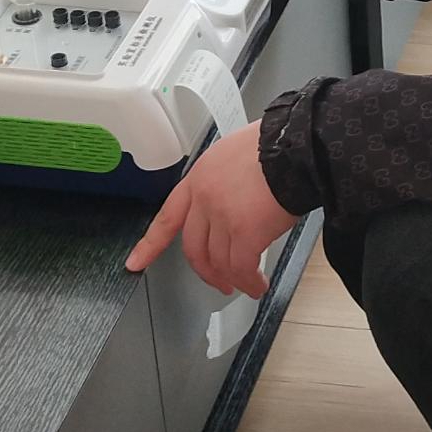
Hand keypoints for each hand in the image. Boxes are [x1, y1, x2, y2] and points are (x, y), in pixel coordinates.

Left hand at [125, 122, 292, 293]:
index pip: (168, 217)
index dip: (151, 245)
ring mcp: (222, 216)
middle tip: (219, 282)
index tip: (136, 262)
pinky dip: (249, 281)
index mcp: (198, 178)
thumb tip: (235, 207)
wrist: (295, 145)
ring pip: (218, 261)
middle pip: (194, 248)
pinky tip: (258, 285)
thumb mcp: (234, 156)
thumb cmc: (276, 146)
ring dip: (233, 279)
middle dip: (206, 271)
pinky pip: (241, 268)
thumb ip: (223, 183)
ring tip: (249, 286)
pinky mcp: (245, 232)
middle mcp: (204, 199)